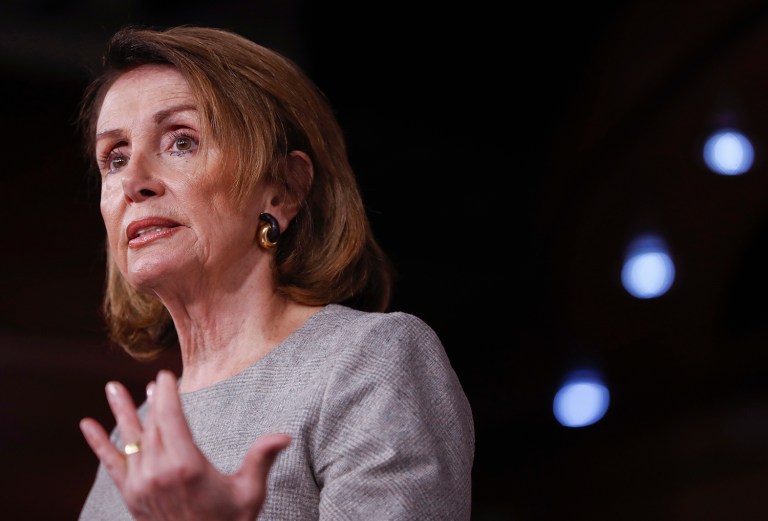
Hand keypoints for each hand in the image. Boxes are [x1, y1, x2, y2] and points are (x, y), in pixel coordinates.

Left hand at [80, 369, 290, 519]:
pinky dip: (99, 444)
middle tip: (155, 380)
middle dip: (153, 399)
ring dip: (121, 412)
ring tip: (111, 387)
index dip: (167, 394)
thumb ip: (262, 458)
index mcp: (188, 466)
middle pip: (152, 425)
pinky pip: (112, 464)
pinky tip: (87, 425)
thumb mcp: (250, 492)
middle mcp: (159, 473)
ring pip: (131, 439)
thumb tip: (284, 436)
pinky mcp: (132, 496)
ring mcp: (142, 485)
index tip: (167, 376)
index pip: (171, 418)